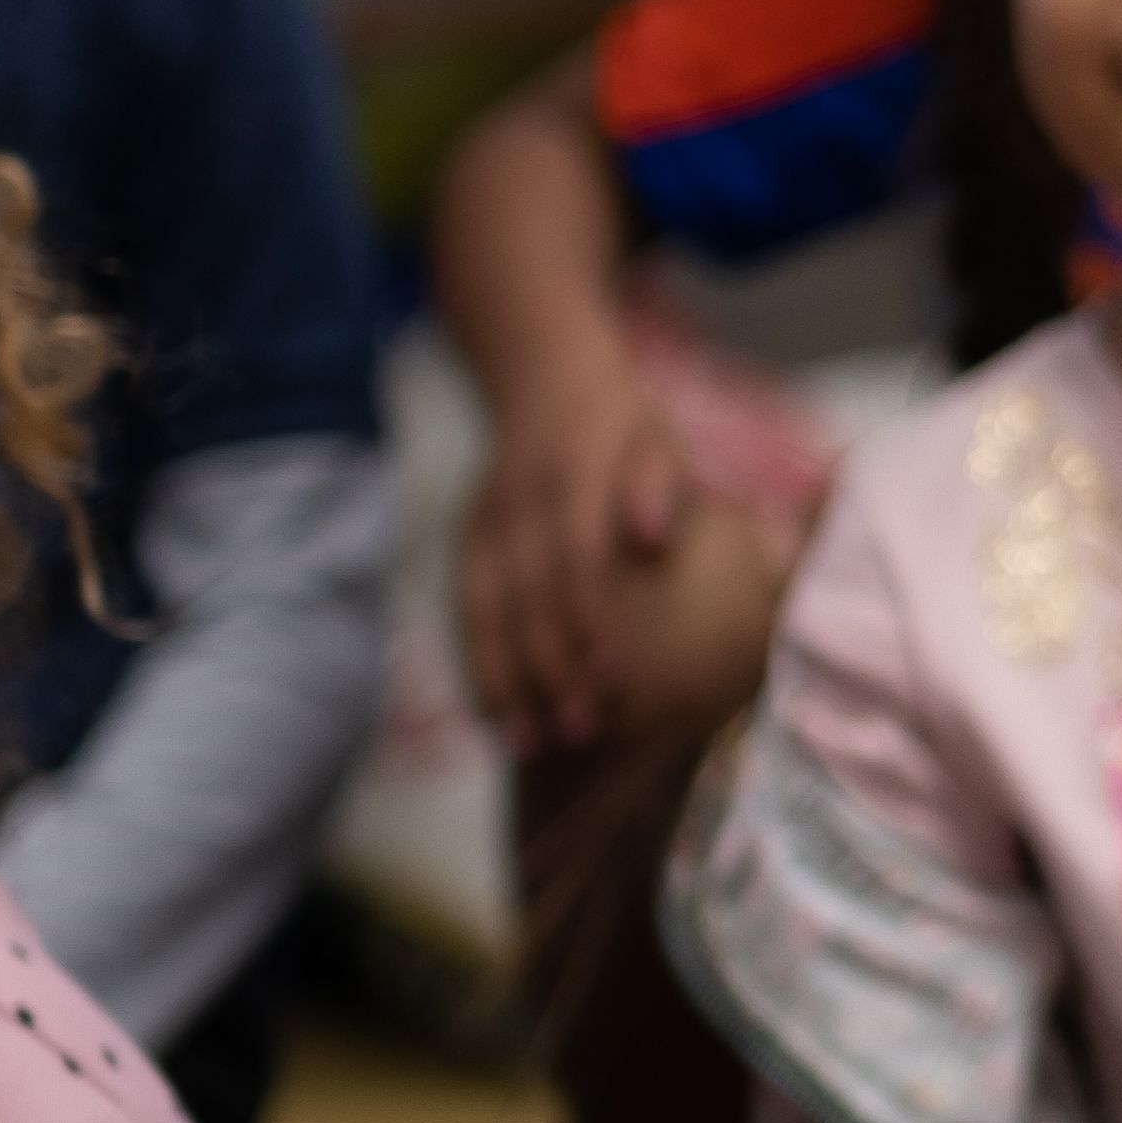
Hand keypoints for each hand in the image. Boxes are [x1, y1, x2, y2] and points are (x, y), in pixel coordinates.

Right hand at [460, 367, 708, 754]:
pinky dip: (477, 663)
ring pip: (485, 612)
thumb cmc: (623, 424)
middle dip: (549, 669)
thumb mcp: (654, 436)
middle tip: (582, 734)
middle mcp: (518, 507)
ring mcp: (484, 527)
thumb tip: (653, 539)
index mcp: (571, 479)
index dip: (589, 625)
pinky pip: (464, 611)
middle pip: (527, 599)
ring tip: (530, 745)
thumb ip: (657, 484)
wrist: (544, 377)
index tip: (614, 682)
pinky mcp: (466, 543)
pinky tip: (494, 716)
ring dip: (504, 680)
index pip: (575, 562)